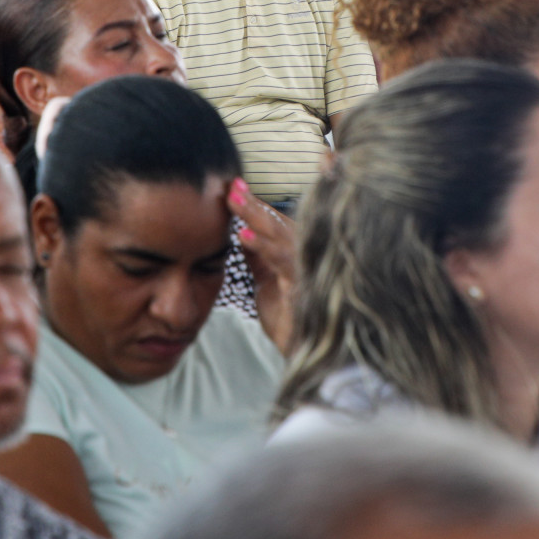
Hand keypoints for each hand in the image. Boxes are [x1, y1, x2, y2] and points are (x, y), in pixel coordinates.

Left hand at [228, 177, 295, 351]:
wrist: (301, 352)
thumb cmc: (288, 318)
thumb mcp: (266, 281)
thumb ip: (258, 256)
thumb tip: (243, 229)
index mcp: (296, 252)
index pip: (275, 220)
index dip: (255, 203)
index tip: (234, 185)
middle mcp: (305, 254)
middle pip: (278, 221)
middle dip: (254, 202)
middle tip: (232, 185)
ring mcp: (307, 268)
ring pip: (281, 234)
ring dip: (256, 215)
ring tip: (234, 201)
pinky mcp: (304, 286)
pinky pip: (282, 260)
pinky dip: (262, 246)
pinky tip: (243, 235)